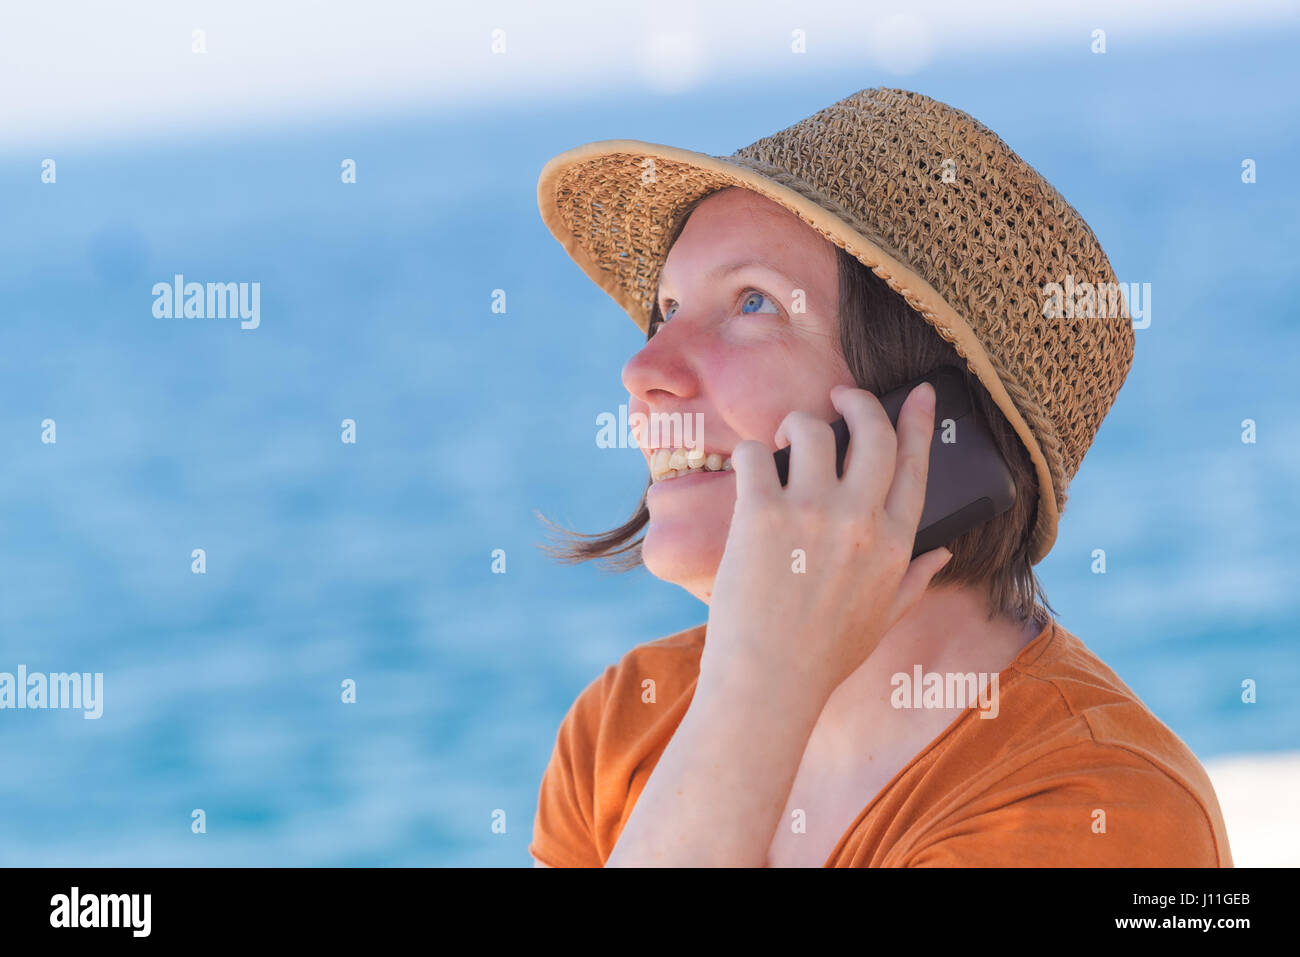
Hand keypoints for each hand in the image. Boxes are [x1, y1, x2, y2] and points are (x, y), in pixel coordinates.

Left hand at [698, 382, 953, 705]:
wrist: (768, 685)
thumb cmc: (822, 657)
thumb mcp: (883, 620)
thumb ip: (914, 580)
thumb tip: (943, 554)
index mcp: (894, 544)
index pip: (914, 465)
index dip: (918, 421)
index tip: (918, 393)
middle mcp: (859, 520)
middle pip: (871, 431)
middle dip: (857, 401)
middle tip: (839, 397)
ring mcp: (810, 514)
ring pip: (810, 430)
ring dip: (796, 425)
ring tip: (782, 441)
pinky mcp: (761, 515)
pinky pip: (755, 455)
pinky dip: (750, 453)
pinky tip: (749, 469)